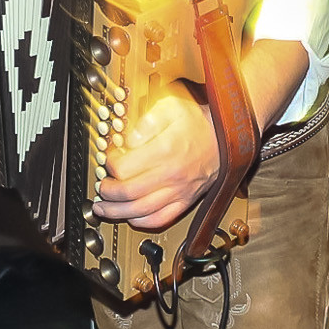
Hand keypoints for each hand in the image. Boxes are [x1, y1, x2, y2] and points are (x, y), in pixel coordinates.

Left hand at [93, 85, 219, 229]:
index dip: (109, 165)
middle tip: (101, 186)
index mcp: (165, 151)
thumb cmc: (200, 122)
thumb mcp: (172, 107)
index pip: (124, 168)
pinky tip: (130, 216)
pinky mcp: (185, 201)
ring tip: (103, 208)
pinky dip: (141, 221)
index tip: (109, 159)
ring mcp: (179, 191)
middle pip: (128, 192)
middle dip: (107, 192)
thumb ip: (146, 122)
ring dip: (117, 212)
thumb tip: (128, 141)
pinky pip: (160, 219)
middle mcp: (172, 175)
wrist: (228, 137)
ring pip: (141, 210)